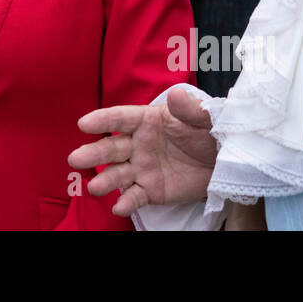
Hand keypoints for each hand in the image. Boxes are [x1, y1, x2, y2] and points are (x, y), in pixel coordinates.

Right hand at [68, 88, 218, 216]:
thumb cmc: (212, 131)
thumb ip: (190, 109)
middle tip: (75, 159)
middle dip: (93, 153)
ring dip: (104, 180)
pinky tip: (119, 207)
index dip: (102, 120)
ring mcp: (142, 168)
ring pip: (118, 174)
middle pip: (111, 147)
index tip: (84, 124)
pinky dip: (126, 202)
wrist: (227, 162)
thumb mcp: (205, 117)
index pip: (121, 118)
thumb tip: (175, 95)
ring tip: (94, 188)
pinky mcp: (151, 190)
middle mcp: (139, 143)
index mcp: (148, 120)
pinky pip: (135, 196)